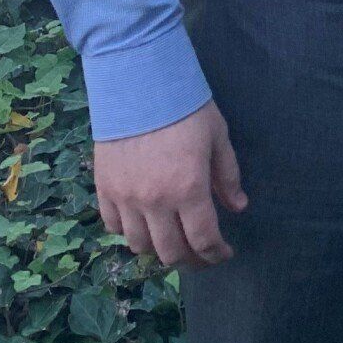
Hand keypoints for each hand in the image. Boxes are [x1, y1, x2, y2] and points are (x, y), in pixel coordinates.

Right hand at [94, 99, 246, 270]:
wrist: (138, 81)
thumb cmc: (185, 106)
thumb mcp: (217, 137)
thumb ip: (227, 176)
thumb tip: (238, 208)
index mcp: (188, 189)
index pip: (203, 240)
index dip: (216, 254)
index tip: (224, 253)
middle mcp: (155, 202)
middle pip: (171, 252)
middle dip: (191, 260)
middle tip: (202, 255)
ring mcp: (125, 198)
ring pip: (140, 245)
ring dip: (159, 250)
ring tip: (173, 242)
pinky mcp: (104, 188)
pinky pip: (113, 226)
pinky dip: (128, 232)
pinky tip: (143, 224)